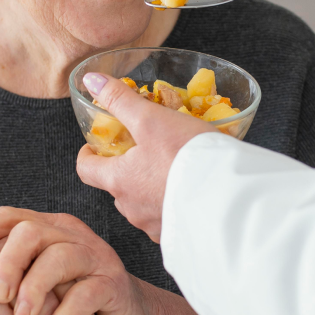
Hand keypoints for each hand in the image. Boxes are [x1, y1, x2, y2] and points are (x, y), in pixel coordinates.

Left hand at [0, 207, 156, 314]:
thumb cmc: (75, 298)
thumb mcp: (41, 281)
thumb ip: (14, 271)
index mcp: (50, 228)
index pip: (11, 216)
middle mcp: (72, 235)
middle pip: (31, 231)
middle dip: (8, 263)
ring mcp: (95, 256)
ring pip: (58, 258)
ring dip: (34, 290)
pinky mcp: (113, 283)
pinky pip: (86, 294)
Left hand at [75, 73, 216, 241]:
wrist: (228, 196)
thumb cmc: (186, 158)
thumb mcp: (151, 119)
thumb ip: (120, 100)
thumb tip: (91, 81)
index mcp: (118, 180)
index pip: (86, 170)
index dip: (88, 154)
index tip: (96, 146)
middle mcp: (131, 208)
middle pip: (116, 186)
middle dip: (125, 168)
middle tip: (142, 150)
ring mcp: (153, 224)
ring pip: (142, 202)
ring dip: (150, 187)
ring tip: (171, 168)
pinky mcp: (177, 233)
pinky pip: (167, 216)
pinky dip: (171, 202)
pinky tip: (189, 190)